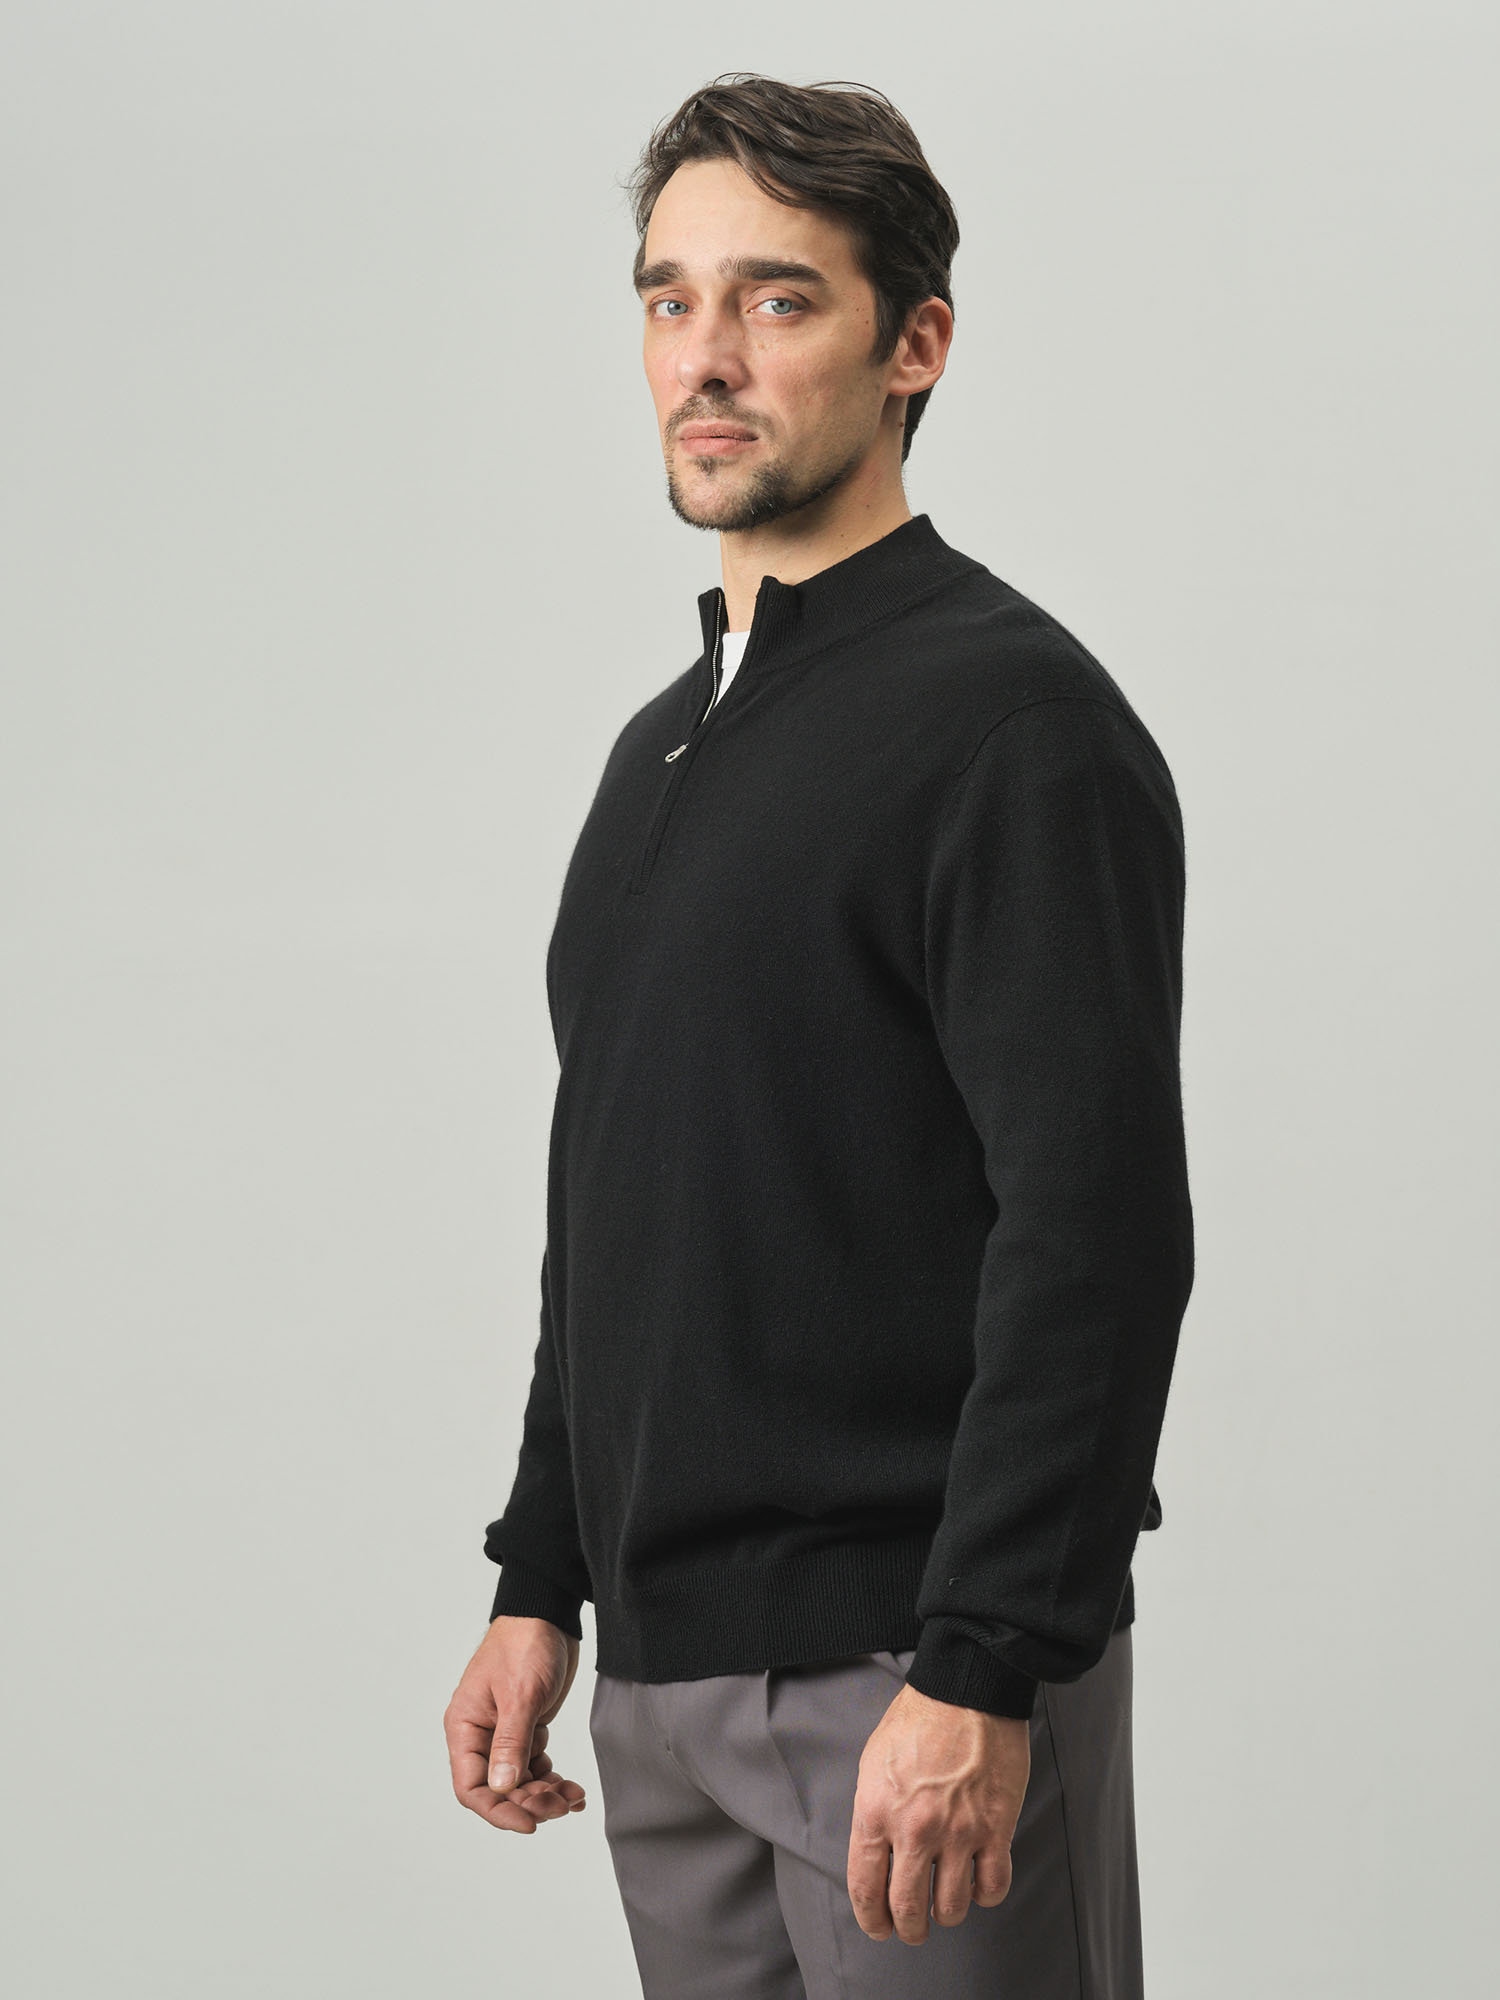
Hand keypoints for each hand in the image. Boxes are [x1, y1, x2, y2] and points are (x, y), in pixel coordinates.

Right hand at [444, 1614, 589, 1832]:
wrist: (549, 1614)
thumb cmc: (525, 1643)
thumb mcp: (520, 1694)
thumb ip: (511, 1742)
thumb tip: (502, 1788)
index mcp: (465, 1727)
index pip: (471, 1786)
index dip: (498, 1811)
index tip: (529, 1823)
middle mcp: (481, 1735)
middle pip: (499, 1789)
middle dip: (530, 1802)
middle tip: (561, 1804)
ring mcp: (505, 1733)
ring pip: (520, 1781)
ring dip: (545, 1795)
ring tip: (573, 1796)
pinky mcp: (527, 1728)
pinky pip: (535, 1766)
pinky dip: (553, 1779)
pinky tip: (573, 1787)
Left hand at [847, 1681, 1029, 1944]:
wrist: (965, 1690)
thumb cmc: (917, 1722)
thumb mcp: (873, 1765)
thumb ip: (873, 1815)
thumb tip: (878, 1858)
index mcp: (876, 1812)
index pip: (866, 1888)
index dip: (872, 1919)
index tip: (879, 1927)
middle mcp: (915, 1830)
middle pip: (909, 1909)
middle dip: (909, 1928)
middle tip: (913, 1928)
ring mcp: (958, 1832)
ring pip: (952, 1908)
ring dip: (947, 1914)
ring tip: (946, 1906)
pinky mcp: (996, 1828)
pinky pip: (993, 1887)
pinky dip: (985, 1896)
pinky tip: (979, 1885)